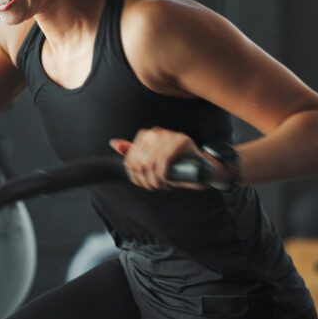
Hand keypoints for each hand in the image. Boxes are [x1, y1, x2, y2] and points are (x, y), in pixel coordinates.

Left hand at [110, 127, 226, 190]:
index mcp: (148, 135)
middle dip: (144, 179)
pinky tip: (167, 181)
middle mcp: (158, 132)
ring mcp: (170, 134)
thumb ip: (134, 153)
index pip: (131, 157)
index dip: (134, 174)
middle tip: (153, 186)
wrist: (203, 170)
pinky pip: (163, 160)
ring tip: (160, 185)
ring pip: (150, 162)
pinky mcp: (181, 140)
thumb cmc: (177, 167)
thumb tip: (114, 143)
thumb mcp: (153, 162)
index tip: (142, 183)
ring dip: (154, 180)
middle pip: (139, 161)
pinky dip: (162, 175)